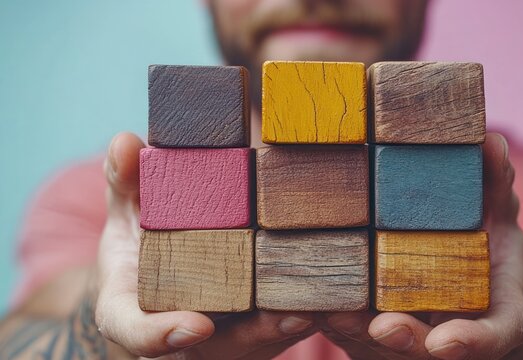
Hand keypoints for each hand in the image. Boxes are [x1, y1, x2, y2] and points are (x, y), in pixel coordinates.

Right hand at [93, 132, 316, 358]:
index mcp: (131, 307)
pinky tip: (333, 301)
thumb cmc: (139, 240)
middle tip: (289, 316)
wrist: (155, 270)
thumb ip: (125, 180)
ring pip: (252, 346)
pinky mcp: (248, 333)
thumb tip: (125, 143)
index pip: (137, 332)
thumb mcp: (127, 209)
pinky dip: (303, 320)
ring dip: (287, 331)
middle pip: (213, 347)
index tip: (197, 325)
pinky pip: (274, 336)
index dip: (161, 335)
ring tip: (321, 308)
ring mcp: (215, 339)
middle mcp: (175, 331)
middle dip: (254, 334)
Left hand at [320, 133, 522, 359]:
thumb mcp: (499, 212)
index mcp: (498, 312)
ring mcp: (416, 337)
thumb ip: (496, 183)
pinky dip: (335, 319)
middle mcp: (455, 332)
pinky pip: (356, 333)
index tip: (444, 344)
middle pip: (428, 349)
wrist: (470, 277)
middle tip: (380, 327)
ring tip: (331, 313)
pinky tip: (310, 301)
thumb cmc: (487, 243)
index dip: (472, 343)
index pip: (494, 336)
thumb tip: (491, 142)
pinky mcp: (378, 333)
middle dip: (404, 339)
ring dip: (358, 334)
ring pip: (386, 348)